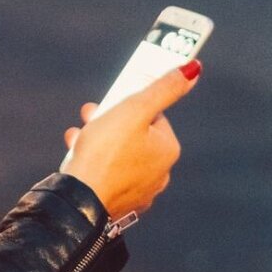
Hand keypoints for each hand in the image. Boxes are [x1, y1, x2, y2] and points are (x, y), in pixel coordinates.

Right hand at [59, 61, 198, 221]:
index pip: (152, 115)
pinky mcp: (118, 202)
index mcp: (168, 150)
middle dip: (111, 122)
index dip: (129, 104)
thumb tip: (193, 69)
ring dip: (99, 141)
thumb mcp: (134, 110)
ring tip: (78, 136)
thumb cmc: (106, 152)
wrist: (80, 201)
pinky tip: (79, 158)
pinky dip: (96, 164)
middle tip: (89, 114)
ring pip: (120, 156)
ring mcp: (139, 191)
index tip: (109, 102)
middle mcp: (160, 173)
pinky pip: (109, 175)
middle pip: (135, 136)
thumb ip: (164, 88)